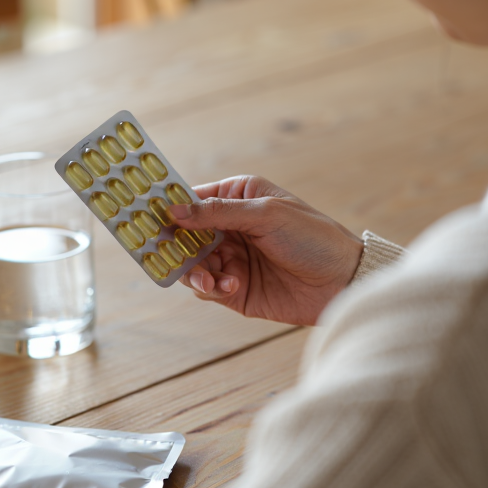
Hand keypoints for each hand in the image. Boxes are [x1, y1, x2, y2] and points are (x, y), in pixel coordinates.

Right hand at [171, 175, 363, 325]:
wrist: (343, 282)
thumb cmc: (312, 237)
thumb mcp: (266, 215)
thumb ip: (218, 213)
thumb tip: (173, 209)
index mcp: (239, 198)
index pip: (192, 199)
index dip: (168, 206)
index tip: (144, 215)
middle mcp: (231, 227)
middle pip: (184, 235)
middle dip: (175, 246)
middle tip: (167, 255)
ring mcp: (232, 259)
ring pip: (191, 265)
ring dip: (194, 272)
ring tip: (211, 280)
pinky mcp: (236, 289)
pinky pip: (208, 288)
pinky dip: (211, 288)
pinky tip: (230, 286)